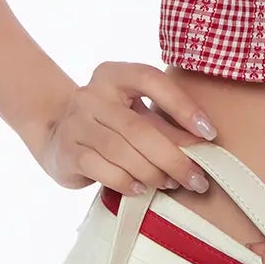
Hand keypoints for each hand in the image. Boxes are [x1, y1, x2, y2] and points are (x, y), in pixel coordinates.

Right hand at [31, 60, 217, 195]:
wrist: (55, 134)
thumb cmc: (108, 124)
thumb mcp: (135, 115)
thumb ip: (164, 126)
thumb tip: (201, 147)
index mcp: (113, 75)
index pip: (151, 80)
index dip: (182, 105)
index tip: (209, 132)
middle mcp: (91, 94)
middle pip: (139, 128)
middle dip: (174, 157)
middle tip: (197, 178)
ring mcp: (75, 122)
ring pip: (122, 151)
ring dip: (153, 172)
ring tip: (171, 183)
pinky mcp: (67, 151)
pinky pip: (102, 169)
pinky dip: (127, 182)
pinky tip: (142, 188)